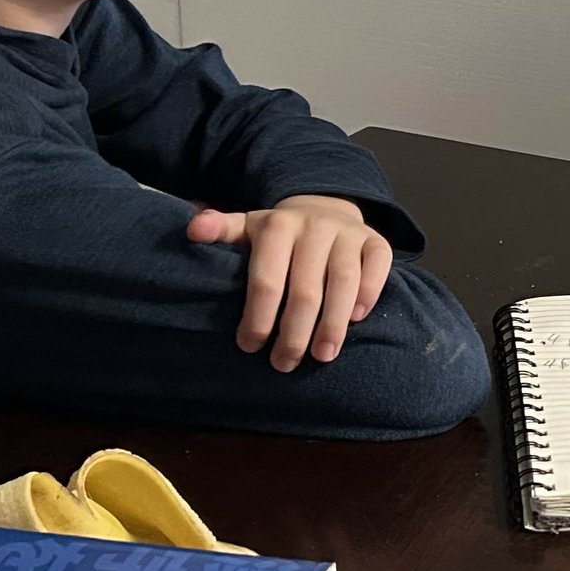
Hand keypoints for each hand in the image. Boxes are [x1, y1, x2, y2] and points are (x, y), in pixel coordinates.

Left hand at [185, 195, 393, 370]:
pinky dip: (368, 294)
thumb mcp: (248, 228)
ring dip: (333, 324)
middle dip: (294, 333)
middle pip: (306, 290)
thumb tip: (192, 231)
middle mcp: (314, 226)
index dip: (258, 318)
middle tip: (284, 363)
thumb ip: (221, 230)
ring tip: (321, 355)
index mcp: (277, 226)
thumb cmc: (280, 235)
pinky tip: (356, 319)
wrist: (325, 208)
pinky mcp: (376, 241)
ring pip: (343, 283)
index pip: (266, 281)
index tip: (250, 346)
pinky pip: (377, 268)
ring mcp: (348, 233)